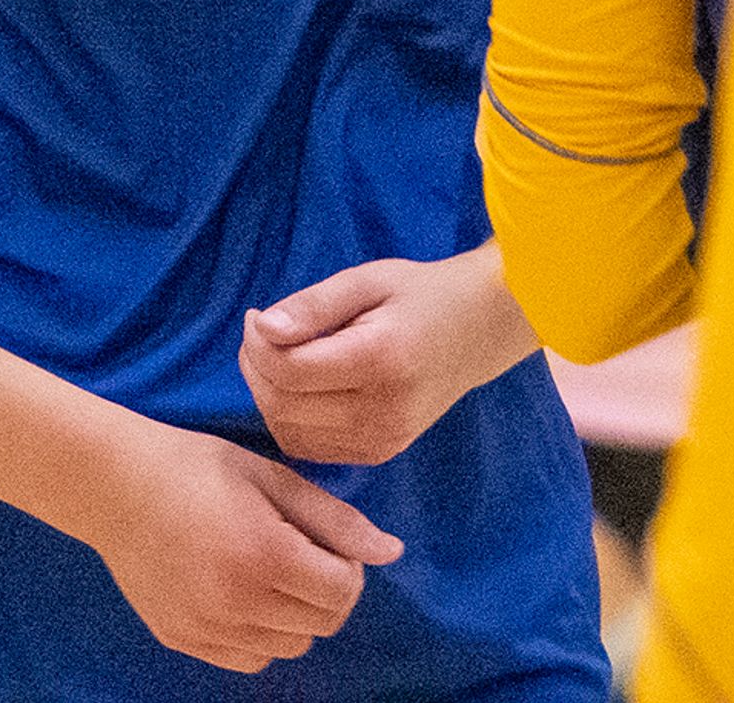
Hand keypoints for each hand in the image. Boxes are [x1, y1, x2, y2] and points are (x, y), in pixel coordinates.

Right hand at [68, 416, 404, 672]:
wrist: (112, 484)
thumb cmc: (195, 467)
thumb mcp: (269, 477)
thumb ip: (333, 518)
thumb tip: (391, 552)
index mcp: (264, 553)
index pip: (343, 591)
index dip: (347, 565)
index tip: (325, 542)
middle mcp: (237, 600)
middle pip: (322, 624)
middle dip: (326, 591)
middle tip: (299, 553)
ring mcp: (207, 627)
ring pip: (290, 647)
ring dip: (295, 615)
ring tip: (268, 572)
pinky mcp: (183, 638)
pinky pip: (249, 659)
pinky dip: (260, 635)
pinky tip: (241, 593)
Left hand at [241, 247, 536, 468]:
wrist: (479, 331)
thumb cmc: (420, 296)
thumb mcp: (367, 280)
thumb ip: (313, 305)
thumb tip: (263, 328)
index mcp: (381, 361)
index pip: (289, 371)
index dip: (256, 344)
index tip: (257, 315)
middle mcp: (383, 412)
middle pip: (282, 406)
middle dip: (254, 368)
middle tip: (261, 332)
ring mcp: (383, 440)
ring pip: (289, 433)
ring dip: (268, 394)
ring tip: (278, 355)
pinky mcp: (380, 452)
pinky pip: (309, 447)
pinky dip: (289, 418)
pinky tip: (299, 384)